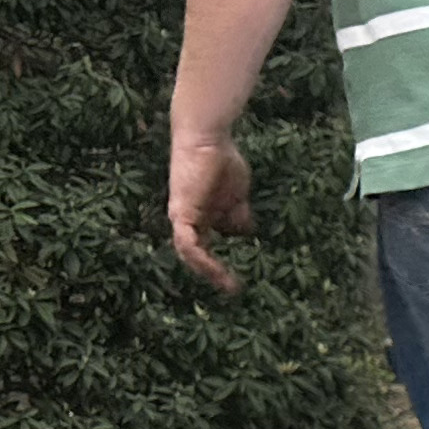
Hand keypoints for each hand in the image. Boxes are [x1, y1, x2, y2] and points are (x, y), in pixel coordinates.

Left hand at [170, 133, 253, 293]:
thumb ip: (238, 216)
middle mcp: (189, 221)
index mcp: (201, 217)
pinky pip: (188, 243)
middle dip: (213, 274)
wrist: (208, 140)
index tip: (240, 279)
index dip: (220, 265)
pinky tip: (215, 270)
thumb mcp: (237, 197)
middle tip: (235, 289)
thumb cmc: (222, 161)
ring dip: (207, 272)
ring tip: (229, 285)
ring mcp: (183, 218)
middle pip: (197, 255)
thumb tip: (246, 235)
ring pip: (190, 254)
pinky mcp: (182, 213)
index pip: (207, 248)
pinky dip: (200, 258)